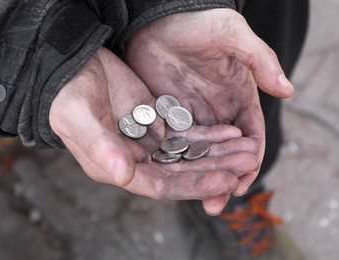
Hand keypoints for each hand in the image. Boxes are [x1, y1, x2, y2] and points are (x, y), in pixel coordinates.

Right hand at [49, 47, 257, 208]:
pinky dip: (210, 134)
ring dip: (219, 153)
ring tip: (249, 148)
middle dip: (216, 169)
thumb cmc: (67, 96)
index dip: (194, 185)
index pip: (162, 185)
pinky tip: (233, 132)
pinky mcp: (157, 121)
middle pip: (183, 171)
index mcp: (117, 167)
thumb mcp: (78, 118)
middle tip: (248, 162)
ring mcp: (149, 141)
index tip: (226, 180)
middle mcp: (137, 160)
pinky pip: (188, 132)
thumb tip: (124, 176)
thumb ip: (101, 147)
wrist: (72, 68)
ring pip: (190, 153)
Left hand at [125, 9, 292, 207]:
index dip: (249, 158)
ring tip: (197, 201)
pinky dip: (177, 161)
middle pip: (224, 150)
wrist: (160, 17)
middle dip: (223, 176)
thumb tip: (288, 91)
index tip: (242, 180)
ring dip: (199, 176)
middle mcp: (217, 110)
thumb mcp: (233, 36)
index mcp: (239, 96)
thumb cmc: (200, 22)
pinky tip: (171, 178)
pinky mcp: (168, 113)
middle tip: (216, 203)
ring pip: (200, 152)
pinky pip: (175, 142)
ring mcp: (192, 113)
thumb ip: (260, 61)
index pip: (250, 134)